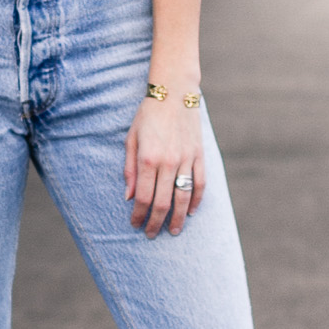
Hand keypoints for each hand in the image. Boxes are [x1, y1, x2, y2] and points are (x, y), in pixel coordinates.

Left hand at [124, 93, 204, 237]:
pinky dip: (197, 200)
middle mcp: (168, 162)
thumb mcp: (131, 139)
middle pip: (162, 202)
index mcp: (148, 159)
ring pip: (184, 197)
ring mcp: (186, 160)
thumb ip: (129, 168)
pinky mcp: (199, 155)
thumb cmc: (148, 115)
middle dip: (156, 222)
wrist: (175, 93)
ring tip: (174, 231)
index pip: (143, 197)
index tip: (135, 225)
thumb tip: (129, 196)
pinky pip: (200, 183)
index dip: (139, 215)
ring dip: (179, 218)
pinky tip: (192, 211)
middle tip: (152, 234)